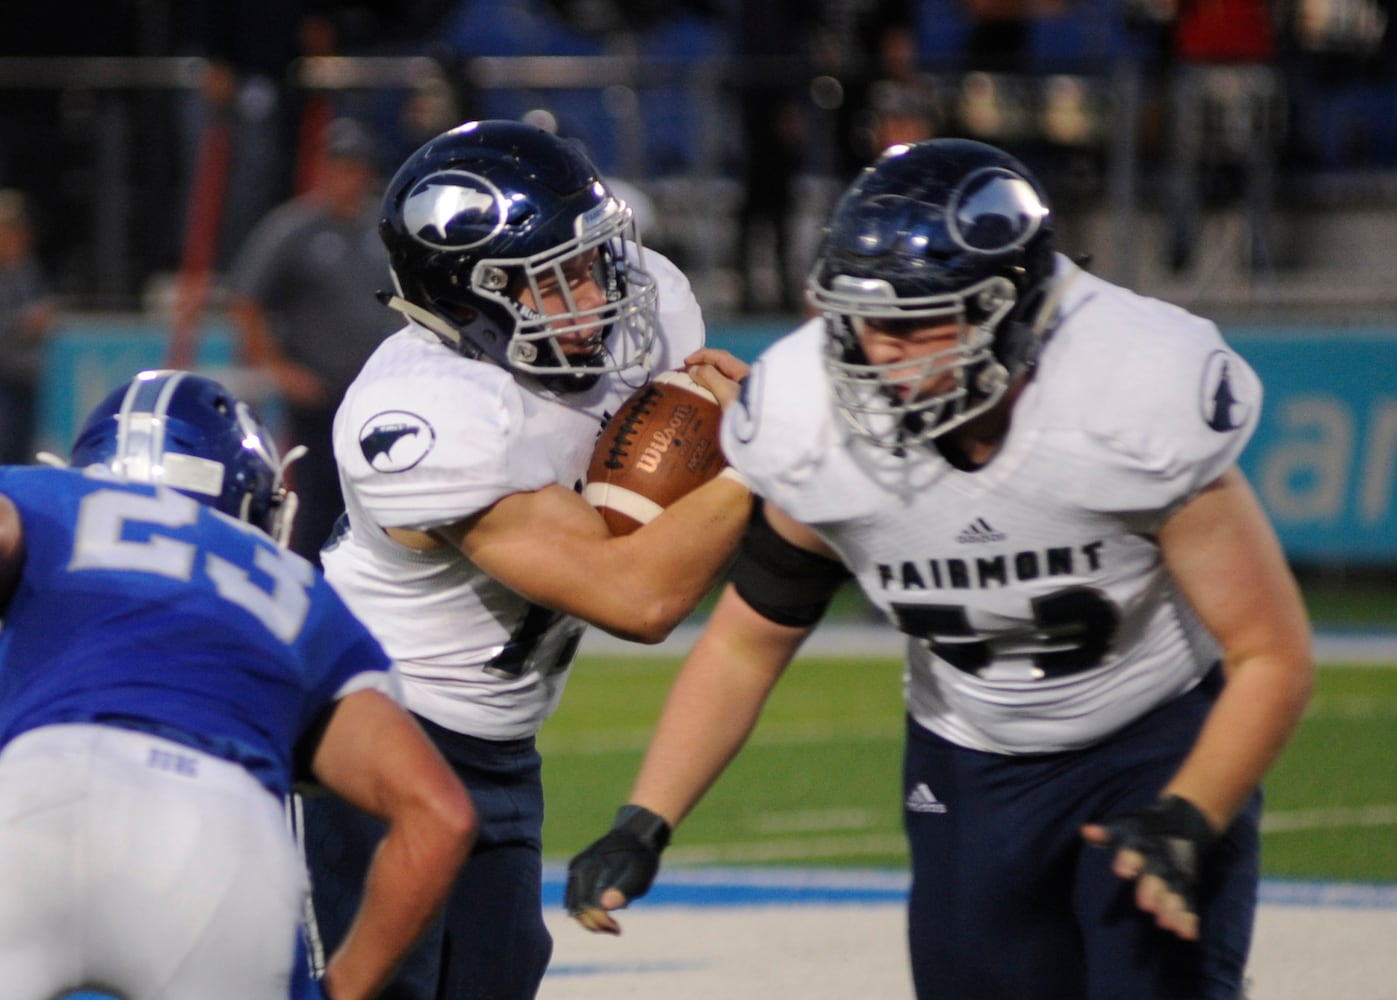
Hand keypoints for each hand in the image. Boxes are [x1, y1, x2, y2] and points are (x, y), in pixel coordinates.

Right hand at [565, 804, 670, 934]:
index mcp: (596, 870)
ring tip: (607, 923)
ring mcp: (576, 867)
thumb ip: (622, 892)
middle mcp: (581, 868)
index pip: (590, 908)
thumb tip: (605, 906)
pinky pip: (572, 896)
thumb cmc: (641, 858)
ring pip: (573, 905)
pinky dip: (582, 909)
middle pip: (579, 909)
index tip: (618, 929)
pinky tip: (599, 912)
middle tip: (614, 929)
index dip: (602, 923)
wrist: (636, 833)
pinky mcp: (575, 867)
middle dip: (595, 924)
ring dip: (587, 919)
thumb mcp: (639, 876)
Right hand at [684, 348, 749, 410]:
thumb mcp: (726, 391)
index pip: (719, 355)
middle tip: (689, 374)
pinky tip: (710, 399)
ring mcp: (748, 391)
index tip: (685, 362)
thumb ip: (709, 377)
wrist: (768, 431)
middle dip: (705, 366)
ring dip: (710, 379)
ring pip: (726, 378)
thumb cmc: (747, 408)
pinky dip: (716, 390)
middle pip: (723, 366)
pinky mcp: (747, 404)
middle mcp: (747, 377)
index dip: (701, 355)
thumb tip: (694, 369)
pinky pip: (729, 390)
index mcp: (742, 370)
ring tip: (696, 386)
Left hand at [1082, 795, 1216, 940]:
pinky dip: (1189, 916)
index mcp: (1142, 841)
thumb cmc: (1145, 828)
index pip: (1133, 848)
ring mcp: (1176, 870)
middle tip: (1145, 906)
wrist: (1186, 818)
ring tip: (1165, 924)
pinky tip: (1187, 933)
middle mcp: (1160, 856)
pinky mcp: (1188, 883)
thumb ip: (1106, 833)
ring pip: (1175, 889)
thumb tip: (1085, 831)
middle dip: (1152, 888)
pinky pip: (1189, 899)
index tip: (1121, 871)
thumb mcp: (1125, 827)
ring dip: (1172, 906)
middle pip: (1157, 872)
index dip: (1128, 858)